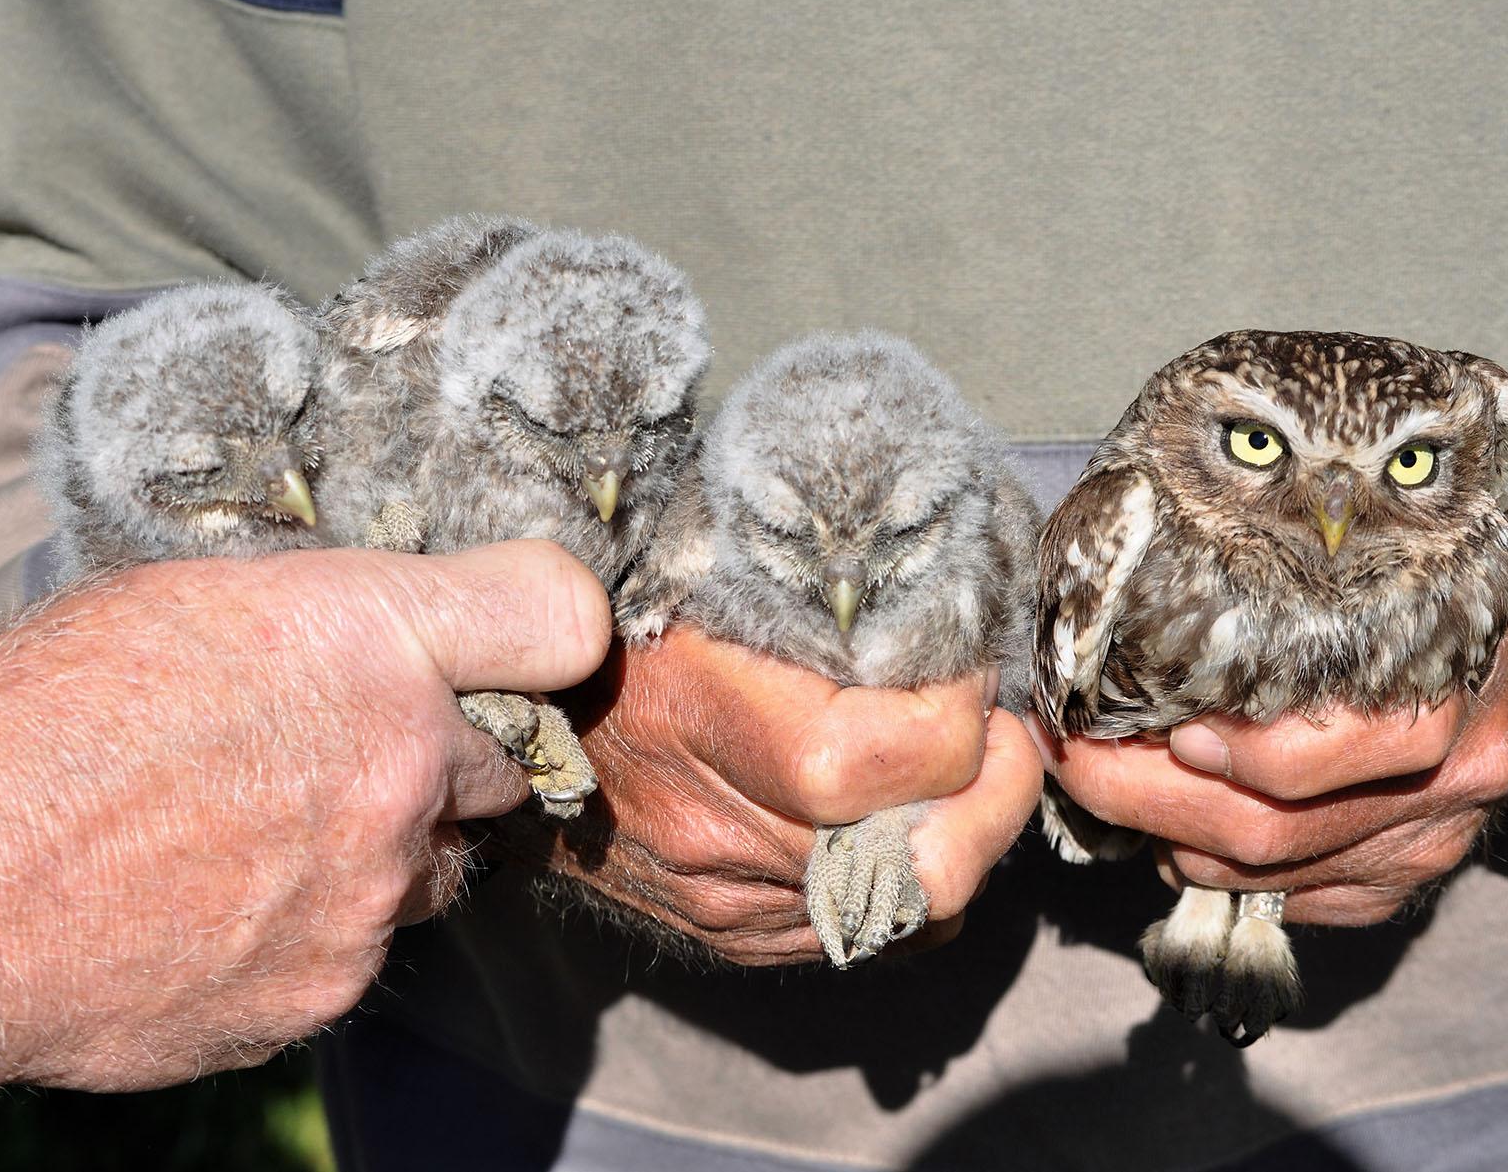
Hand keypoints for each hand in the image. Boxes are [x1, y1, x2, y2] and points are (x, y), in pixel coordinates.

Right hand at [0, 540, 609, 1116]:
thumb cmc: (30, 720)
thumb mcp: (185, 603)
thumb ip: (327, 623)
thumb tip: (397, 644)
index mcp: (366, 635)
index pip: (557, 614)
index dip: (551, 631)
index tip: (533, 647)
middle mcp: (400, 762)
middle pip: (504, 762)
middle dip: (447, 757)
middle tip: (347, 753)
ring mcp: (373, 892)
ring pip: (435, 867)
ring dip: (387, 850)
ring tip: (262, 835)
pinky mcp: (330, 989)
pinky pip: (361, 948)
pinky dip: (315, 928)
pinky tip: (219, 905)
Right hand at [503, 626, 1042, 965]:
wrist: (505, 719)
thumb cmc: (616, 621)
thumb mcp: (703, 570)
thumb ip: (817, 588)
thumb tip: (937, 597)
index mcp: (720, 726)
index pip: (912, 756)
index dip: (967, 708)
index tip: (964, 663)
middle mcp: (727, 838)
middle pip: (935, 861)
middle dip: (1000, 794)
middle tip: (1002, 732)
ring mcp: (732, 904)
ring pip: (918, 909)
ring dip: (965, 836)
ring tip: (960, 770)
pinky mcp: (735, 937)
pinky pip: (873, 936)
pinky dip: (914, 881)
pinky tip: (907, 821)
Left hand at [1038, 508, 1507, 925]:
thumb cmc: (1421, 589)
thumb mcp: (1358, 568)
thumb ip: (1268, 605)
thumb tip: (1125, 648)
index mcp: (1429, 676)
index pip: (1293, 759)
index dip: (1188, 757)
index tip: (1106, 723)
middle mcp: (1444, 772)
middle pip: (1268, 830)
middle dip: (1146, 802)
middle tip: (1076, 764)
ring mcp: (1435, 837)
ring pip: (1273, 875)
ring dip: (1175, 842)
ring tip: (1123, 791)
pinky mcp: (1417, 880)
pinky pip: (1302, 902)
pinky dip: (1228, 874)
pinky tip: (1191, 833)